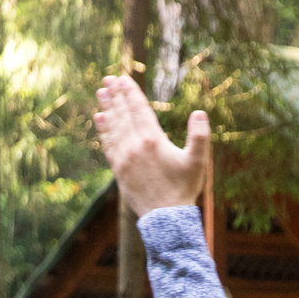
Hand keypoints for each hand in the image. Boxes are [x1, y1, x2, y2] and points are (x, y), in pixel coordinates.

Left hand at [92, 75, 206, 215]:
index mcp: (152, 140)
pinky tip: (99, 118)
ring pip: (113, 127)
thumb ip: (199, 137)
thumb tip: (199, 113)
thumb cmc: (184, 190)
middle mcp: (134, 146)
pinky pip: (107, 144)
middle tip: (108, 78)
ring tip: (101, 92)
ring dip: (107, 108)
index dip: (130, 92)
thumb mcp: (197, 163)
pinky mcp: (118, 170)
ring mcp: (123, 158)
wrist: (166, 219)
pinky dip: (103, 130)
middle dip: (115, 95)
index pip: (138, 109)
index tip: (122, 78)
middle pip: (122, 114)